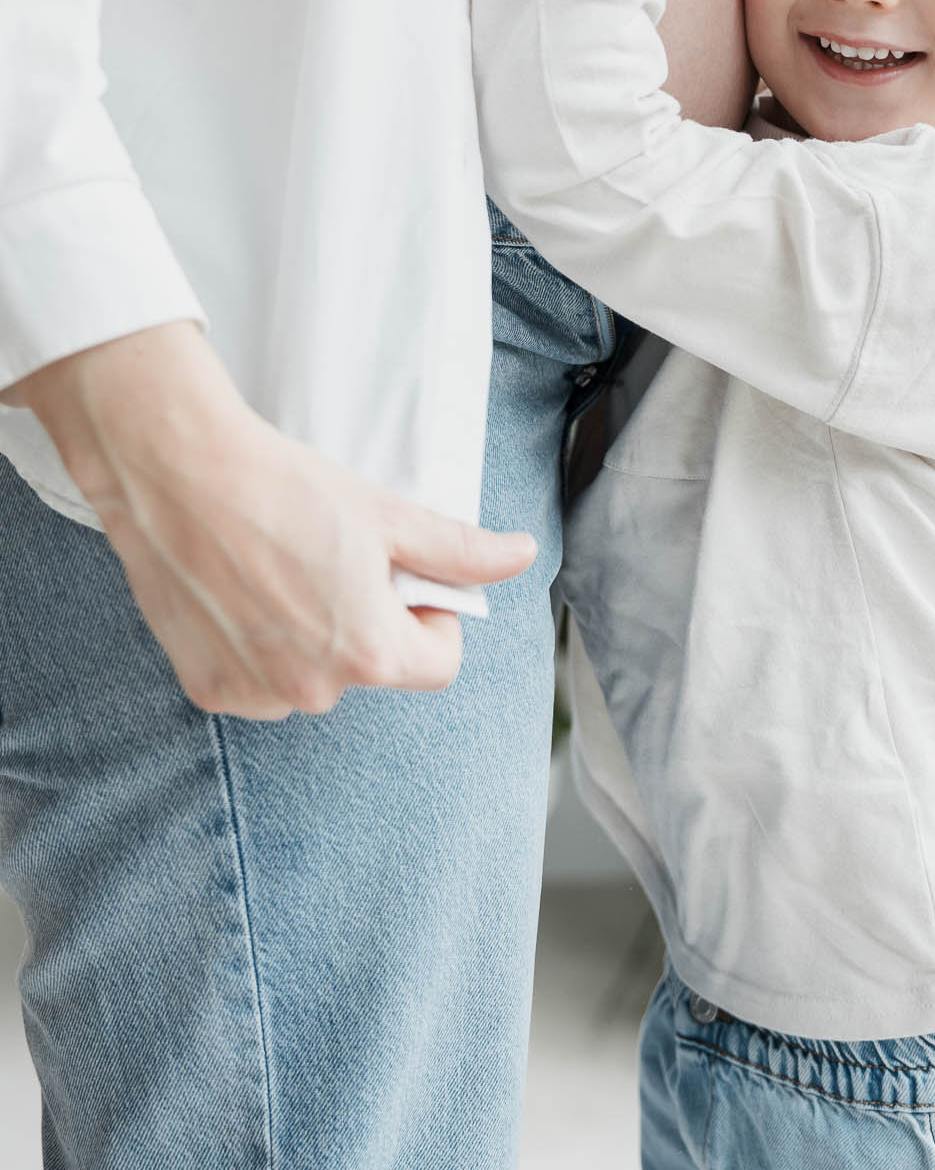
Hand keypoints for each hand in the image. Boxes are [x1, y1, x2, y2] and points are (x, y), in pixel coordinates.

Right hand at [7, 323, 534, 717]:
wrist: (177, 474)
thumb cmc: (285, 489)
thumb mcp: (388, 515)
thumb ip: (460, 551)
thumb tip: (522, 556)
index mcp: (368, 652)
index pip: (438, 666)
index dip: (434, 617)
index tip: (404, 579)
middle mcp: (313, 690)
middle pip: (372, 668)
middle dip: (368, 622)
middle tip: (334, 561)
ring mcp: (255, 695)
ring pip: (314, 677)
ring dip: (312, 639)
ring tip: (283, 572)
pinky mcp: (207, 688)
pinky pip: (258, 680)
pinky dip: (260, 647)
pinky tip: (243, 592)